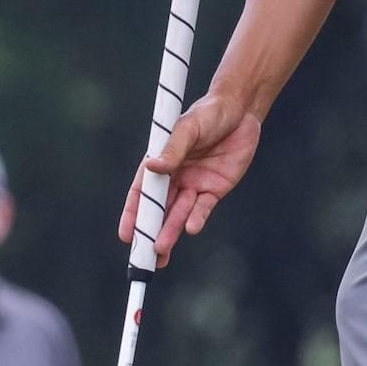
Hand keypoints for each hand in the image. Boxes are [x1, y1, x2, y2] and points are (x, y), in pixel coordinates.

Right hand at [117, 91, 263, 266]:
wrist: (240, 111)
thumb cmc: (208, 113)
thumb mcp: (189, 128)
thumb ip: (173, 149)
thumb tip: (152, 166)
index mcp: (159, 162)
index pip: (141, 192)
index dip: (133, 213)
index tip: (126, 234)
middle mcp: (174, 177)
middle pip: (159, 209)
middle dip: (150, 231)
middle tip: (144, 254)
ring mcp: (194, 184)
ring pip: (179, 213)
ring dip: (170, 232)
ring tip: (162, 253)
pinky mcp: (215, 188)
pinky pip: (203, 208)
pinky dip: (196, 218)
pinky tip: (190, 229)